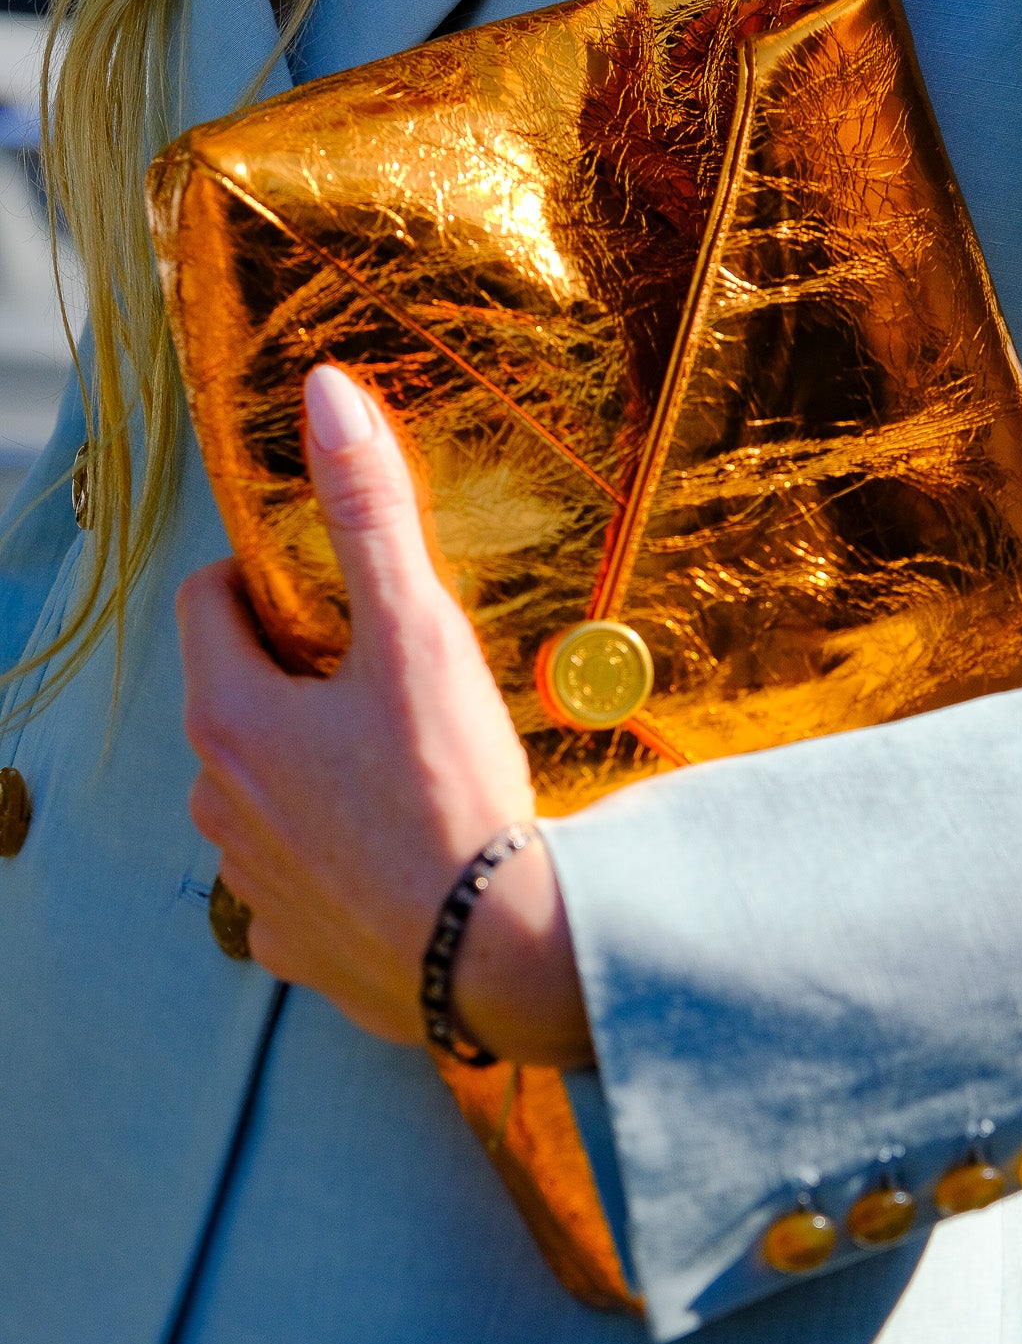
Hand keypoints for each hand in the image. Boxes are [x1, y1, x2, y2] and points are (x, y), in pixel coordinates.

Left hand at [177, 364, 592, 1066]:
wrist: (493, 950)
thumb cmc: (451, 790)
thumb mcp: (418, 633)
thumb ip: (369, 513)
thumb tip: (323, 393)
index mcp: (230, 712)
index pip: (205, 602)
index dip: (264, 582)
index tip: (333, 596)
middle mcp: (217, 797)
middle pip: (235, 698)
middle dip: (295, 678)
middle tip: (387, 682)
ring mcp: (249, 877)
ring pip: (261, 790)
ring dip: (310, 769)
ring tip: (400, 773)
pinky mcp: (289, 943)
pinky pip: (290, 881)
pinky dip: (328, 859)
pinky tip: (395, 856)